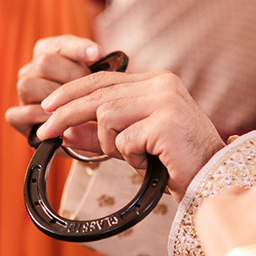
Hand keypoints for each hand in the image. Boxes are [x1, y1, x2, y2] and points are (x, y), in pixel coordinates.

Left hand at [24, 37, 226, 191]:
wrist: (211, 177)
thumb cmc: (175, 159)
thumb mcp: (132, 143)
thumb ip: (101, 134)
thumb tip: (65, 130)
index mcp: (158, 81)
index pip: (104, 79)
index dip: (71, 92)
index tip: (47, 107)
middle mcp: (164, 84)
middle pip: (99, 95)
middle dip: (65, 115)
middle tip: (44, 133)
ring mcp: (166, 101)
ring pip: (106, 116)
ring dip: (110, 144)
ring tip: (132, 156)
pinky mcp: (166, 123)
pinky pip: (124, 139)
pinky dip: (129, 157)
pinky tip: (149, 161)